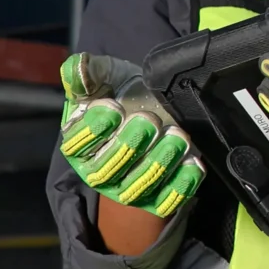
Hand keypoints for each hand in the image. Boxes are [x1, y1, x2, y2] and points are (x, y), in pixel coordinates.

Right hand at [58, 53, 202, 217]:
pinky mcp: (156, 199)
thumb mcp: (105, 74)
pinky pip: (166, 201)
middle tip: (150, 120)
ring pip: (137, 186)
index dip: (94, 128)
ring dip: (158, 162)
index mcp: (78, 145)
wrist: (153, 103)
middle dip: (129, 145)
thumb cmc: (122, 91)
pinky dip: (180, 186)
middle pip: (107, 170)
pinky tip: (193, 162)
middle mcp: (99, 173)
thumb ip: (87, 72)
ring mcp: (128, 188)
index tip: (114, 106)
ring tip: (177, 136)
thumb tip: (76, 67)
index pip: (77, 144)